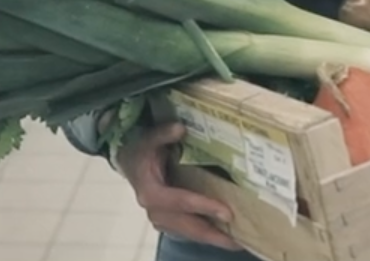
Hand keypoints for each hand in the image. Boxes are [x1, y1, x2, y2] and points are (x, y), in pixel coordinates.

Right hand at [114, 121, 239, 249]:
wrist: (129, 164)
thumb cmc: (141, 151)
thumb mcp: (148, 139)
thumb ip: (163, 134)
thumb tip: (180, 128)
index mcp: (151, 192)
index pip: (180, 202)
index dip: (203, 207)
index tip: (227, 213)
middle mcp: (155, 211)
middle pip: (188, 226)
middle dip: (214, 235)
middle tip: (240, 241)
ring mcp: (161, 220)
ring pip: (189, 233)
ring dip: (213, 238)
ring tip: (238, 242)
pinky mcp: (168, 222)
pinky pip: (189, 232)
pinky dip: (206, 234)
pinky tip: (226, 236)